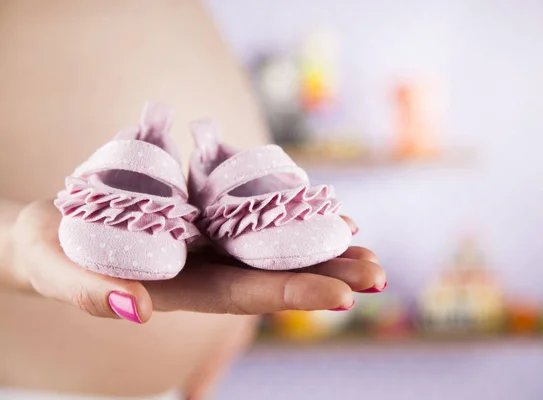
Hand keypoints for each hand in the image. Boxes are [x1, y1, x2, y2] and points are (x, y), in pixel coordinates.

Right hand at [9, 200, 385, 322]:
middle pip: (273, 272)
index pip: (246, 295)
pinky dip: (286, 208)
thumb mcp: (58, 271)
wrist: (52, 231)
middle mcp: (203, 267)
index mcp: (181, 290)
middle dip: (326, 272)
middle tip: (379, 273)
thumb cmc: (50, 255)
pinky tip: (319, 203)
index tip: (344, 295)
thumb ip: (92, 292)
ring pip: (271, 242)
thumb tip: (135, 309)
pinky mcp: (202, 214)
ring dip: (318, 241)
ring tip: (362, 237)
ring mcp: (207, 240)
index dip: (294, 294)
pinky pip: (252, 210)